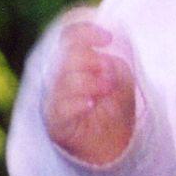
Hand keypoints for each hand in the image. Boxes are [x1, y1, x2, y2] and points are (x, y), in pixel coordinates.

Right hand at [42, 8, 135, 166]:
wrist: (112, 145)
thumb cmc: (114, 107)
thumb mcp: (121, 79)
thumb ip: (113, 64)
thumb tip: (105, 60)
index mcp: (72, 59)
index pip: (68, 34)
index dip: (86, 30)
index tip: (108, 39)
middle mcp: (58, 75)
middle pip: (66, 53)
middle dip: (92, 58)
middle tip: (108, 74)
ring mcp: (54, 97)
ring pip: (65, 77)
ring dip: (91, 81)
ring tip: (106, 90)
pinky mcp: (54, 120)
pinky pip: (61, 105)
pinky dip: (79, 101)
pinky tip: (91, 104)